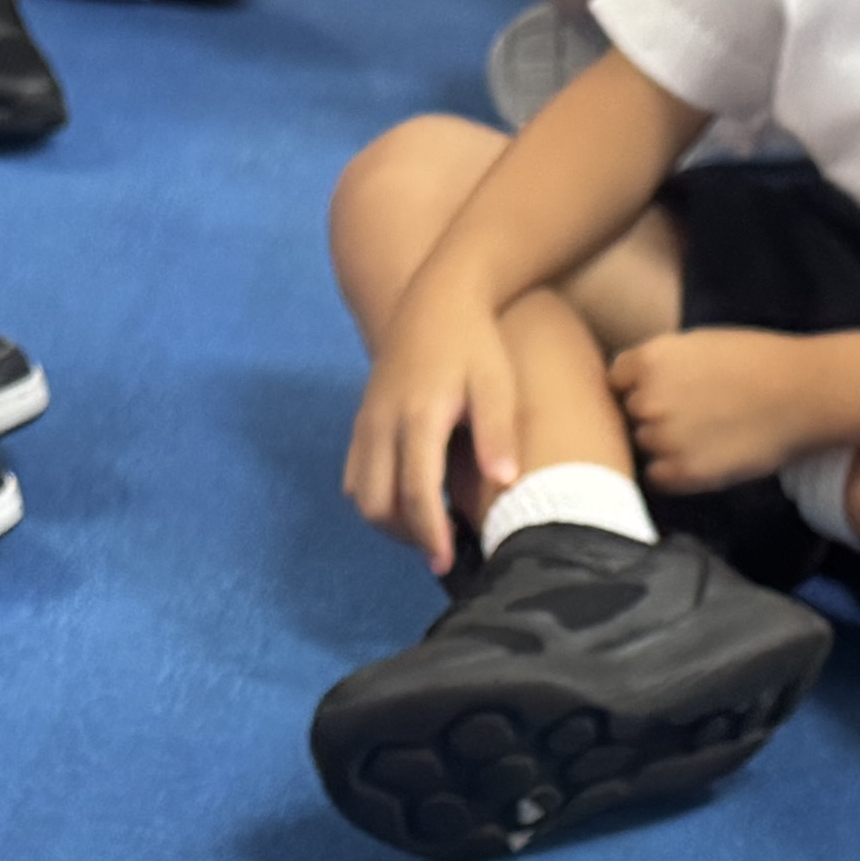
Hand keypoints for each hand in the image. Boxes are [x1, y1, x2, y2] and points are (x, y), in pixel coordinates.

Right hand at [343, 292, 529, 573]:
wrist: (435, 297)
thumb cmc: (475, 342)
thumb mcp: (496, 382)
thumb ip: (497, 432)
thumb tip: (504, 482)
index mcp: (419, 415)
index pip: (417, 491)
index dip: (431, 533)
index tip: (446, 563)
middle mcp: (383, 422)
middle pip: (377, 502)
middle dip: (406, 535)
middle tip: (441, 550)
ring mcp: (366, 421)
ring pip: (360, 494)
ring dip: (389, 520)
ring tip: (428, 529)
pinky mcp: (361, 420)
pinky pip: (354, 475)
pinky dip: (376, 499)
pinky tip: (409, 501)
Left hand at [610, 323, 820, 500]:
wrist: (804, 393)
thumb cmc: (760, 361)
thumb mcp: (698, 342)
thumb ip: (660, 361)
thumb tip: (631, 381)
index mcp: (649, 359)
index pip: (617, 379)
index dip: (639, 385)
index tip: (666, 390)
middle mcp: (647, 399)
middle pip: (630, 413)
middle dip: (654, 413)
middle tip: (695, 413)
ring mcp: (663, 438)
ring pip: (646, 444)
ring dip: (666, 443)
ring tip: (708, 432)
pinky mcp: (683, 472)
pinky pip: (658, 477)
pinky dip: (676, 472)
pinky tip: (707, 455)